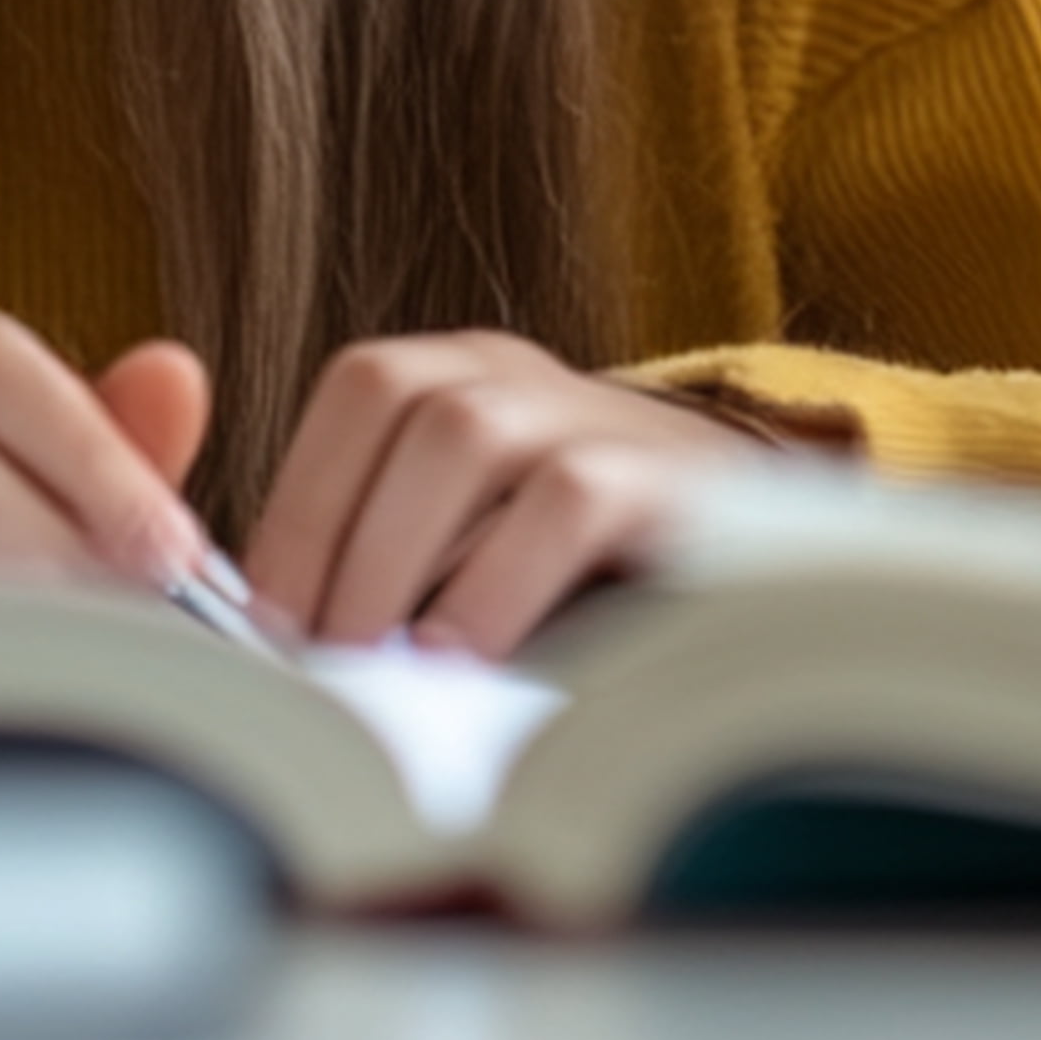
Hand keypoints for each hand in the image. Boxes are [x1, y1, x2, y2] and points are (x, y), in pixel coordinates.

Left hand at [242, 335, 765, 657]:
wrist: (778, 587)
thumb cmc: (598, 591)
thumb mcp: (481, 556)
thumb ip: (401, 567)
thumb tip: (287, 637)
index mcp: (472, 379)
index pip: (361, 390)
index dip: (300, 493)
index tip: (262, 611)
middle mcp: (531, 379)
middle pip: (395, 394)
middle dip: (329, 528)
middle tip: (308, 649)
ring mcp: (606, 415)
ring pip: (465, 432)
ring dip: (394, 555)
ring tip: (371, 660)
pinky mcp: (671, 481)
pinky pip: (566, 502)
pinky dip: (495, 583)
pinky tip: (465, 660)